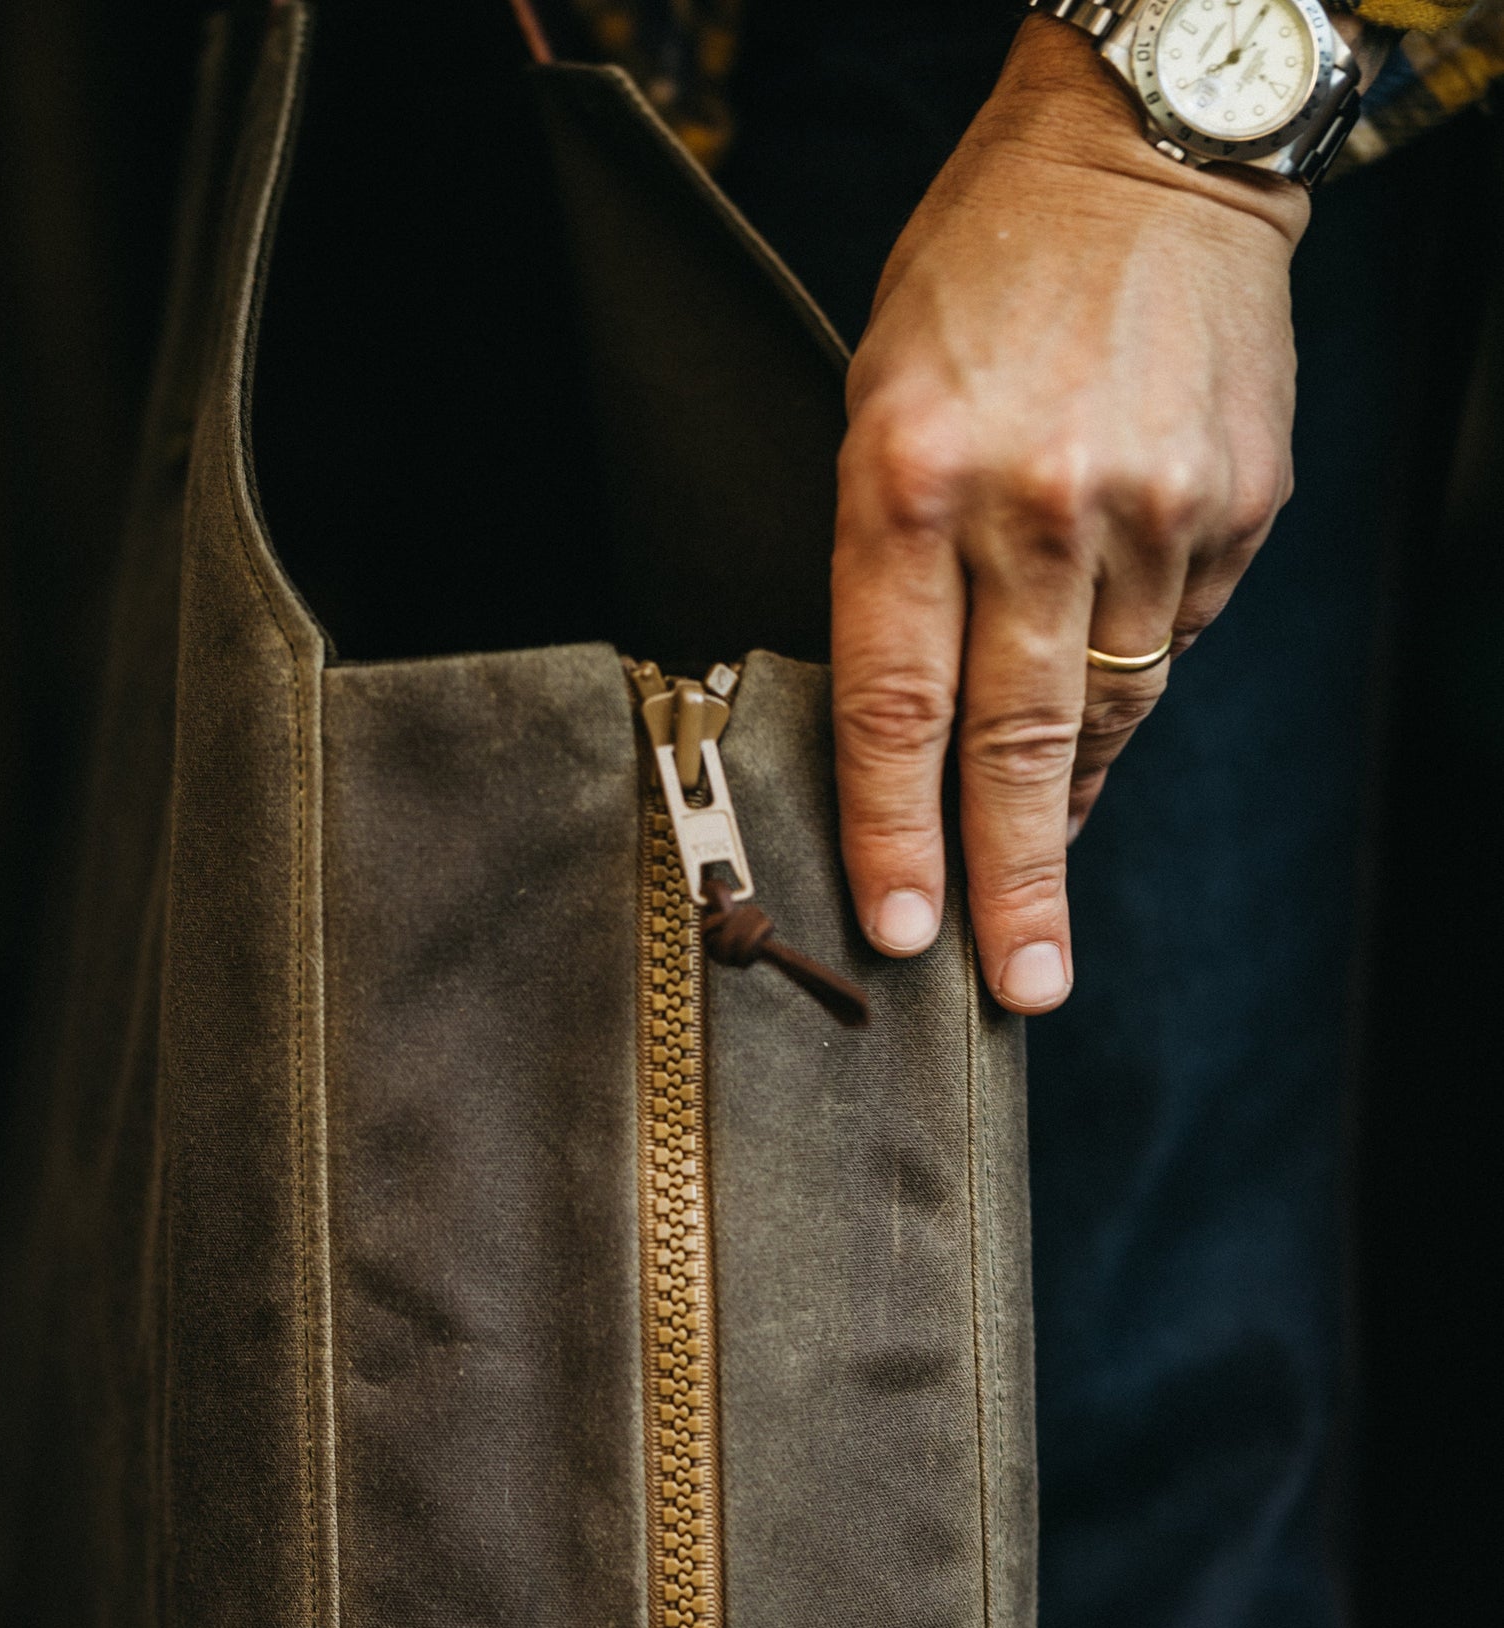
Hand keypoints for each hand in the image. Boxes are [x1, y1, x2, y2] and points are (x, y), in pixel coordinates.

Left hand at [832, 15, 1305, 1013]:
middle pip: (1017, 744)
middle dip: (1011, 884)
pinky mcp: (1236, 507)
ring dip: (1069, 800)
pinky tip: (1106, 666)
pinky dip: (1133, 674)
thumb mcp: (878, 404)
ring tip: (1043, 876)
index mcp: (911, 479)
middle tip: (1020, 988)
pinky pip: (1176, 639)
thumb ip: (887, 570)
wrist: (1146, 151)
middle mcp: (1035, 503)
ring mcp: (1152, 508)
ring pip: (1108, 707)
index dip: (896, 837)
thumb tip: (910, 736)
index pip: (893, 706)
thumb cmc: (980, 281)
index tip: (907, 936)